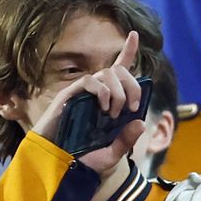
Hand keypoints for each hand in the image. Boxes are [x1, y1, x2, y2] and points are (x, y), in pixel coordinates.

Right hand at [31, 30, 146, 177]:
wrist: (59, 166)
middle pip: (119, 71)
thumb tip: (141, 122)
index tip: (134, 35)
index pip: (118, 70)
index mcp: (107, 101)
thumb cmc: (81, 160)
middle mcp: (95, 93)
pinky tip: (104, 107)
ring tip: (114, 113)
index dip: (127, 51)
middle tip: (131, 107)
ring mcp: (82, 93)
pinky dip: (102, 91)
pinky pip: (89, 81)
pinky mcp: (69, 96)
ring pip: (107, 74)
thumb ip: (126, 141)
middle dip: (132, 86)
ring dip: (118, 91)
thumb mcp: (111, 154)